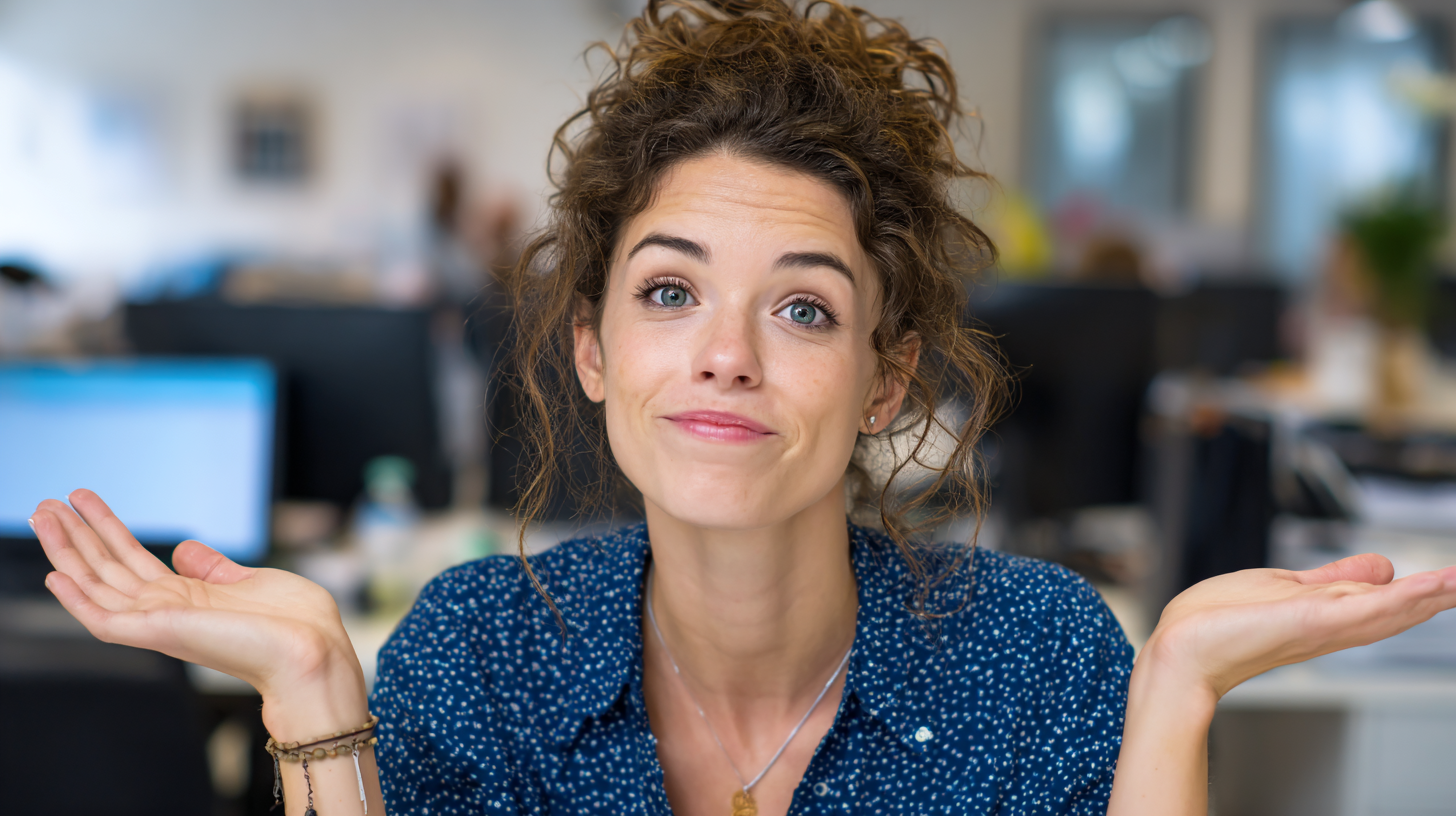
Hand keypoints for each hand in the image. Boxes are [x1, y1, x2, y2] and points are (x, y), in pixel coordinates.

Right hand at [31, 489, 367, 739]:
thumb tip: (184, 549)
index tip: (84, 501)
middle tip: (46, 502)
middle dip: (76, 534)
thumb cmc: (295, 624)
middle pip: (107, 568)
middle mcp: (166, 611)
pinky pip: (105, 621)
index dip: (107, 530)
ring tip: (43, 516)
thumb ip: (212, 568)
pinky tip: (55, 574)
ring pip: (97, 585)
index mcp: (187, 598)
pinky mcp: (159, 634)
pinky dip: (77, 600)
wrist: (313, 650)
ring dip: (67, 552)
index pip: (132, 560)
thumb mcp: (250, 581)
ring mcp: (160, 623)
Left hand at [1145, 554, 1455, 697]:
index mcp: (1327, 615)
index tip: (1453, 580)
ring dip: (1434, 595)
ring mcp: (1325, 626)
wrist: (1181, 649)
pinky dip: (1406, 597)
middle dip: (1437, 595)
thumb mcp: (1285, 588)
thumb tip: (1380, 567)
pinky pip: (1367, 608)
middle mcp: (1333, 625)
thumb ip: (1331, 579)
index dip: (1422, 591)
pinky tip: (1435, 586)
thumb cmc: (1217, 622)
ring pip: (1393, 609)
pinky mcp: (1313, 623)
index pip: (1385, 600)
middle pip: (1398, 608)